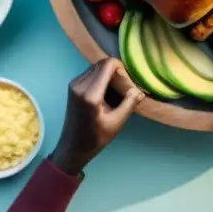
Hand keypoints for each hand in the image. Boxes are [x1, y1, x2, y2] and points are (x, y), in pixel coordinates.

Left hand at [50, 58, 144, 174]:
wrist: (72, 147)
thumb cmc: (96, 138)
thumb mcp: (117, 122)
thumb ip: (129, 103)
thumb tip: (140, 90)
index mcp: (90, 93)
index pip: (107, 65)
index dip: (122, 70)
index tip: (127, 86)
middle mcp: (79, 84)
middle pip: (102, 63)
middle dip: (117, 72)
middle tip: (124, 90)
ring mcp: (74, 84)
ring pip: (97, 67)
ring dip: (109, 75)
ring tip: (116, 92)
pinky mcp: (73, 85)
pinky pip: (91, 73)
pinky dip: (102, 78)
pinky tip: (106, 93)